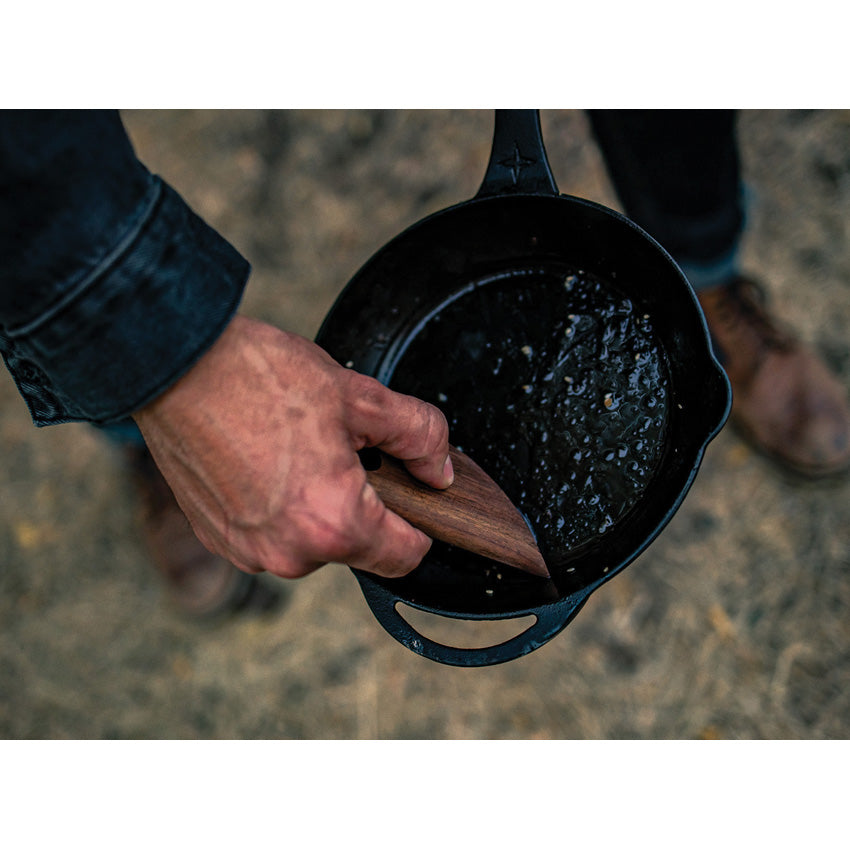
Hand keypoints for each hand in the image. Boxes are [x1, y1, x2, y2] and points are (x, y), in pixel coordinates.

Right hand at [132, 315, 452, 578]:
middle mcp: (289, 554)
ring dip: (317, 505)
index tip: (409, 493)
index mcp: (332, 524)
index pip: (405, 556)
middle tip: (341, 447)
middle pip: (357, 546)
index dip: (419, 522)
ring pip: (313, 541)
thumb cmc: (259, 377)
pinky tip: (264, 460)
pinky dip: (278, 507)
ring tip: (296, 449)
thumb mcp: (360, 397)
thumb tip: (439, 470)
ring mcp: (247, 552)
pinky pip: (272, 535)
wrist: (173, 365)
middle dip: (361, 503)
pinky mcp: (217, 539)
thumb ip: (419, 437)